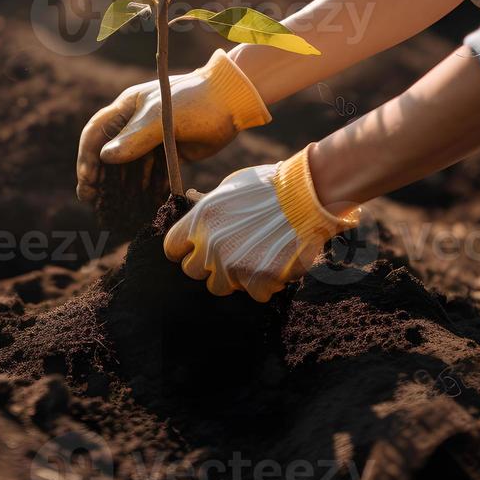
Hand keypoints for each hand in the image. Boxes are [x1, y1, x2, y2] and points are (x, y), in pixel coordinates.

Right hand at [76, 49, 269, 202]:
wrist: (232, 102)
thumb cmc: (195, 101)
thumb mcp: (161, 117)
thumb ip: (134, 138)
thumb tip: (105, 157)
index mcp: (127, 108)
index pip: (96, 132)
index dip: (87, 156)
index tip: (88, 180)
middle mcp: (135, 124)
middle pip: (109, 154)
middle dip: (100, 177)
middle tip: (93, 201)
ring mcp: (151, 140)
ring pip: (129, 167)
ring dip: (122, 187)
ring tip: (115, 210)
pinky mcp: (168, 153)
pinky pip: (150, 175)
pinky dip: (146, 189)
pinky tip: (142, 206)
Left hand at [163, 145, 360, 301]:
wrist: (307, 194)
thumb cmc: (269, 185)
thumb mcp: (230, 188)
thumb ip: (209, 207)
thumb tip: (197, 210)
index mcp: (200, 220)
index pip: (172, 248)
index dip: (184, 250)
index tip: (194, 249)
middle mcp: (211, 245)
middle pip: (193, 271)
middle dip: (209, 264)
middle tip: (230, 252)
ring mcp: (233, 265)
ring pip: (220, 286)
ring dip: (234, 276)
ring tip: (255, 256)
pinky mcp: (258, 280)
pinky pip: (254, 293)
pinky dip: (265, 283)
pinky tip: (276, 262)